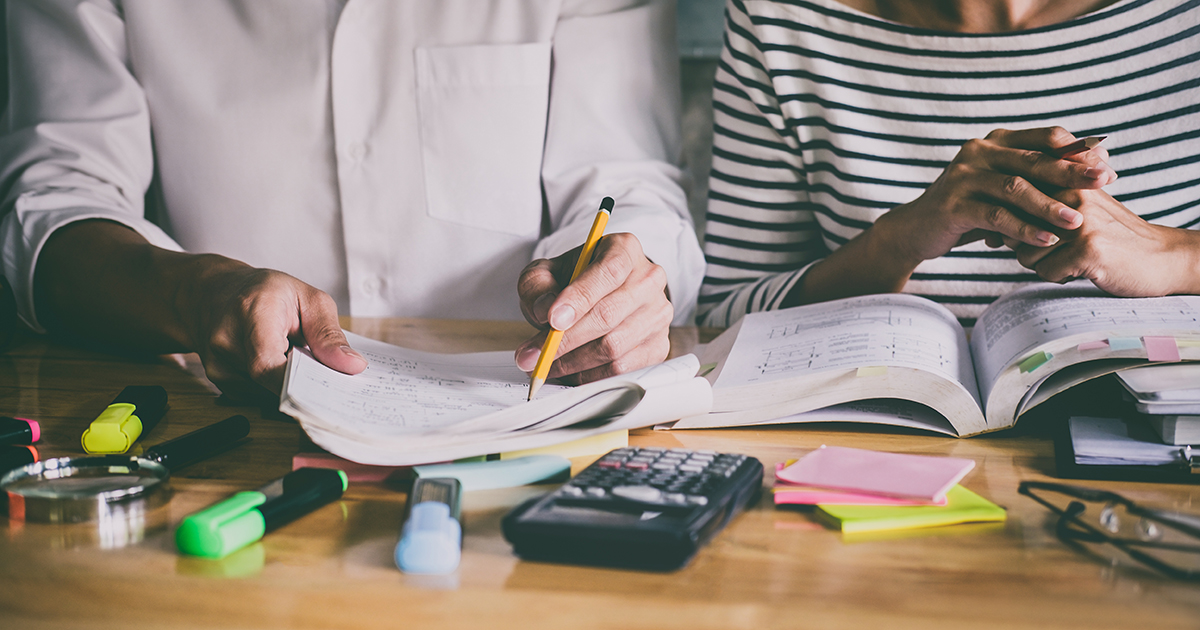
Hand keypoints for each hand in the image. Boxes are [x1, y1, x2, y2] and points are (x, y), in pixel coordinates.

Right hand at [183, 257, 367, 399]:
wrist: (219, 291)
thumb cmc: (267, 292)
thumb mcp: (309, 299)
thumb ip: (329, 333)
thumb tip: (352, 366)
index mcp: (250, 312)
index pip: (268, 362)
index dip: (298, 384)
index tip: (328, 392)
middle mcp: (227, 340)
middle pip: (269, 383)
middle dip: (305, 387)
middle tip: (330, 383)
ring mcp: (218, 363)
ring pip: (265, 394)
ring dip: (290, 387)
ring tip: (300, 363)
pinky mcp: (219, 380)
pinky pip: (256, 396)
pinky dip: (275, 388)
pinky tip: (282, 368)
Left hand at [514, 233, 671, 383]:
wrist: (599, 296)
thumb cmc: (573, 282)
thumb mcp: (546, 272)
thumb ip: (538, 285)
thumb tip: (546, 310)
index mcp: (624, 250)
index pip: (609, 272)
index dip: (580, 298)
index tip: (552, 319)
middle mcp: (649, 279)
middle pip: (609, 315)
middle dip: (566, 340)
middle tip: (535, 354)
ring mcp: (658, 314)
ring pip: (614, 346)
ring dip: (574, 361)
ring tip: (546, 363)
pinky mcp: (658, 345)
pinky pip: (624, 368)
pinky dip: (591, 375)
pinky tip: (571, 370)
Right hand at [874, 127, 1115, 265]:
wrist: (917, 229)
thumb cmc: (968, 208)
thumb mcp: (1001, 189)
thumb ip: (1034, 178)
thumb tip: (1091, 169)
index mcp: (995, 142)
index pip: (1044, 137)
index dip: (1077, 150)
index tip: (1107, 165)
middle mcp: (978, 152)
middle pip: (1034, 159)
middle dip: (1072, 172)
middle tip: (1104, 182)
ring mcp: (963, 177)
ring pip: (1015, 188)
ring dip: (1049, 205)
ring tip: (1077, 221)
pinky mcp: (952, 205)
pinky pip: (995, 216)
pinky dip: (1022, 228)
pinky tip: (1045, 239)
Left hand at [1007, 188, 1199, 295]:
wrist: (1160, 257)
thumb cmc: (1110, 236)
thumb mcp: (1077, 210)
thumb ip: (1040, 208)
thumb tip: (991, 227)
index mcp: (1066, 181)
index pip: (1012, 201)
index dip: (1010, 222)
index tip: (1021, 232)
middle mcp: (1071, 196)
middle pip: (1012, 227)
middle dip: (1023, 245)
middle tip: (1052, 248)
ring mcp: (1079, 222)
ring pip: (1024, 252)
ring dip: (1043, 263)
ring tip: (1072, 258)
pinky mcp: (1087, 249)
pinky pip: (1044, 271)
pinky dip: (1058, 276)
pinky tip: (1081, 269)